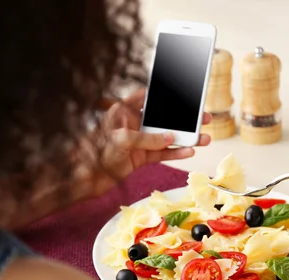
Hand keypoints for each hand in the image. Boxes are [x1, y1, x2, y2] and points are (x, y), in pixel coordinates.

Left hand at [78, 89, 211, 197]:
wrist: (83, 178)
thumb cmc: (94, 153)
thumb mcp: (122, 140)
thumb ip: (147, 138)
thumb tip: (170, 138)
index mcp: (123, 111)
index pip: (146, 97)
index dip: (163, 93)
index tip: (184, 91)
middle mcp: (132, 125)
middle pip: (162, 118)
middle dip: (183, 118)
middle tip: (203, 117)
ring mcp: (138, 142)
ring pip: (166, 138)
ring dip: (185, 138)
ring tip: (205, 138)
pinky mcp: (140, 159)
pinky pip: (162, 154)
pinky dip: (176, 154)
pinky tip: (190, 152)